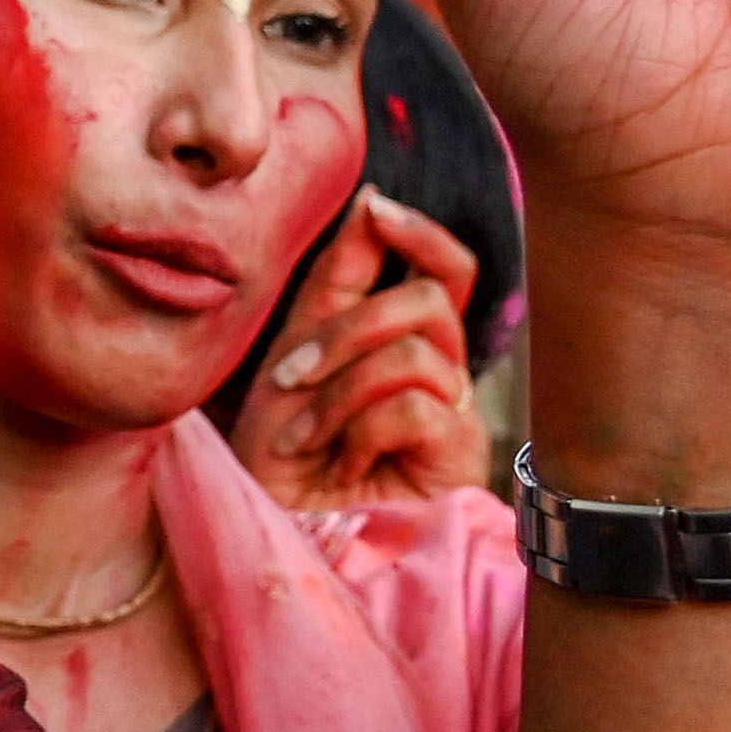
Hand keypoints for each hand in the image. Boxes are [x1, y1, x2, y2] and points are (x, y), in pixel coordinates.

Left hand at [237, 192, 490, 514]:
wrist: (272, 532)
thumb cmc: (278, 455)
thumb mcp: (296, 351)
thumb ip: (338, 281)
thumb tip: (373, 199)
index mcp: (401, 343)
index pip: (446, 271)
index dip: (421, 233)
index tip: (376, 208)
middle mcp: (439, 375)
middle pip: (429, 301)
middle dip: (348, 330)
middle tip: (290, 376)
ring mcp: (455, 417)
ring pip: (417, 353)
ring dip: (341, 391)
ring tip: (303, 437)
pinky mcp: (458, 461)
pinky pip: (418, 407)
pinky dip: (361, 431)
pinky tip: (341, 465)